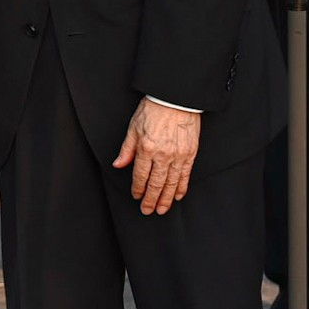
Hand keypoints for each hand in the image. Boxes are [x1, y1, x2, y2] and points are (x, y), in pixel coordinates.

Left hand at [112, 99, 200, 214]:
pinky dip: (181, 187)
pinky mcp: (190, 153)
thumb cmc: (153, 108)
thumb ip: (126, 149)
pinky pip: (186, 175)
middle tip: (148, 211)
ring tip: (162, 209)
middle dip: (151, 200)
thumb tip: (118, 165)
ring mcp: (178, 155)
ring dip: (166, 199)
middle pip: (156, 184)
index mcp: (146, 148)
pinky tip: (178, 196)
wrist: (175, 98)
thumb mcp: (133, 127)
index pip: (140, 176)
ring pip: (171, 183)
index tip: (136, 197)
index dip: (138, 189)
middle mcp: (163, 154)